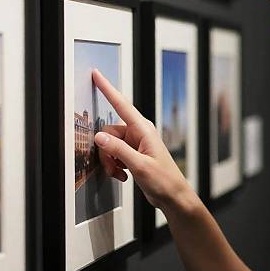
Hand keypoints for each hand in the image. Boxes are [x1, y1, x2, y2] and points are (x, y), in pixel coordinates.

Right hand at [92, 69, 189, 209]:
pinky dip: (114, 165)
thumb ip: (118, 150)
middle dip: (106, 151)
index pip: (121, 104)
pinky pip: (114, 153)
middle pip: (109, 132)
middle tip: (113, 168)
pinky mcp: (132, 152)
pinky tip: (123, 175)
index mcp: (143, 129)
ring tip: (120, 174)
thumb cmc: (164, 180)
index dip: (107, 88)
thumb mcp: (139, 166)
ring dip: (110, 161)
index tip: (97, 74)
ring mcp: (135, 142)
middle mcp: (138, 132)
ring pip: (109, 144)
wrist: (173, 196)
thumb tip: (99, 137)